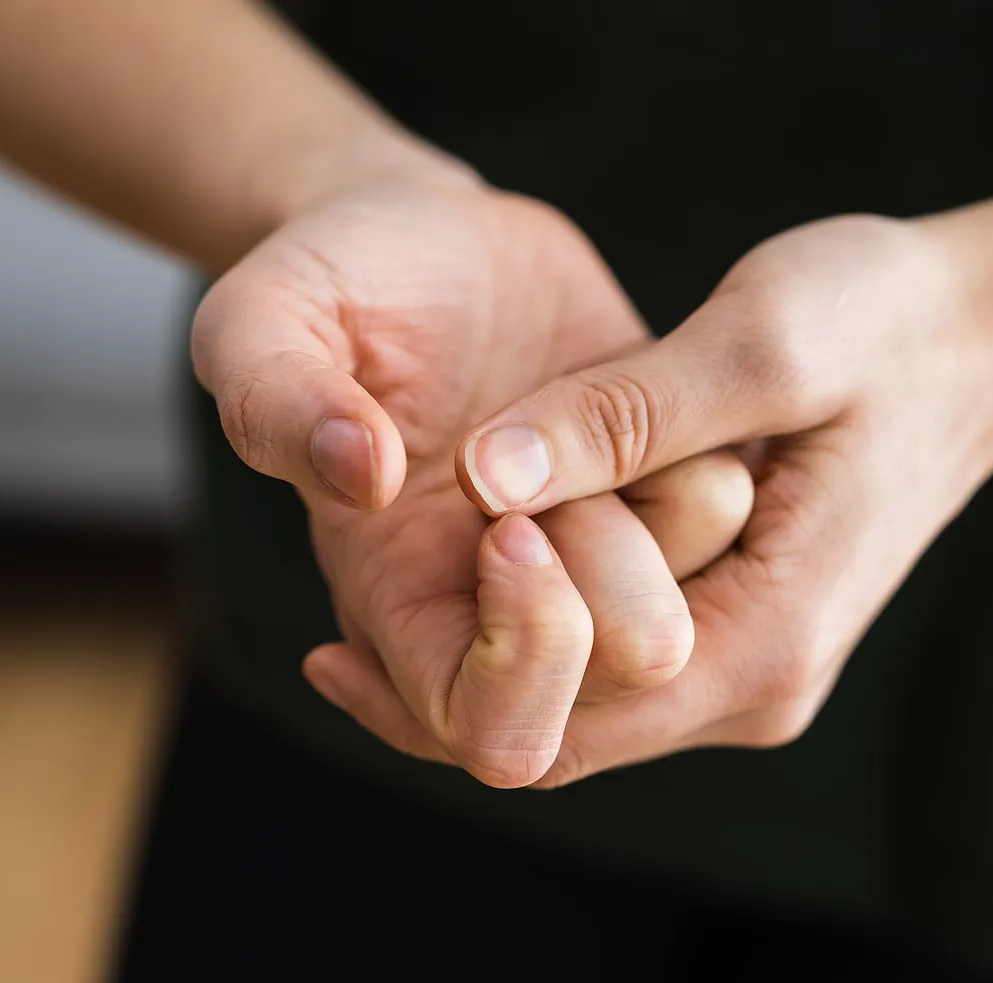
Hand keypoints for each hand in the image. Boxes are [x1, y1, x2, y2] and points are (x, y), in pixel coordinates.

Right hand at [191, 155, 752, 787]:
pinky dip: (698, 447)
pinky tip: (623, 384)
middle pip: (628, 684)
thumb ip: (272, 398)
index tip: (509, 526)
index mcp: (405, 607)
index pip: (501, 737)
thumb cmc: (327, 285)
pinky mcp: (662, 488)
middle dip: (615, 575)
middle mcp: (510, 609)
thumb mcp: (261, 317)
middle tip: (554, 471)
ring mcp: (597, 555)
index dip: (529, 656)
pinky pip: (731, 511)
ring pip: (697, 594)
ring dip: (657, 503)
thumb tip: (361, 476)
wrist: (425, 235)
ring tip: (583, 412)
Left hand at [327, 210, 992, 785]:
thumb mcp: (762, 341)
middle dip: (453, 679)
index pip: (572, 719)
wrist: (986, 335)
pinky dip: (531, 625)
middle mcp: (753, 686)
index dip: (476, 654)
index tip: (424, 549)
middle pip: (559, 737)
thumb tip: (487, 476)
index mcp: (764, 641)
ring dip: (485, 651)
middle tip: (336, 614)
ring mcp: (747, 668)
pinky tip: (463, 569)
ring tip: (378, 590)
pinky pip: (605, 664)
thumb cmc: (891, 324)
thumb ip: (626, 416)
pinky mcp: (734, 629)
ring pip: (575, 706)